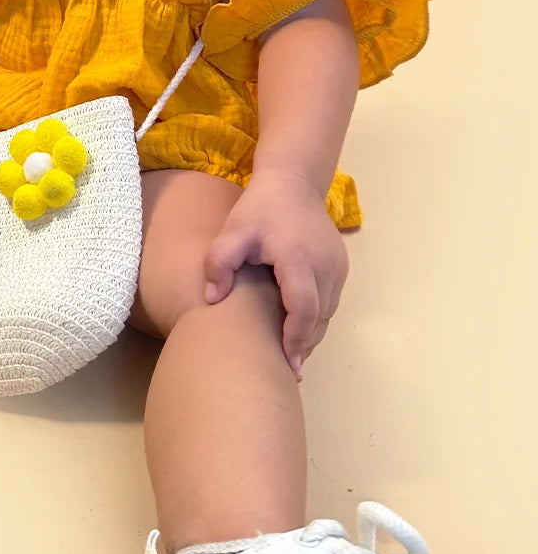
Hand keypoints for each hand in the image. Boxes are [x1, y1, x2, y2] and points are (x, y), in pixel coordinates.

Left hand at [203, 169, 348, 380]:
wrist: (293, 183)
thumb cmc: (260, 209)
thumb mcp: (232, 231)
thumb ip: (219, 263)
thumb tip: (212, 299)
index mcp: (299, 258)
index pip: (304, 308)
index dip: (295, 338)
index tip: (285, 362)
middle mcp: (326, 266)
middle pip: (319, 318)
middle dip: (303, 345)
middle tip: (285, 370)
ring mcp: (337, 267)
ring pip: (328, 314)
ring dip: (310, 334)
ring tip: (290, 355)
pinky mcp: (340, 266)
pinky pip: (331, 302)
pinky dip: (317, 319)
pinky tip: (298, 330)